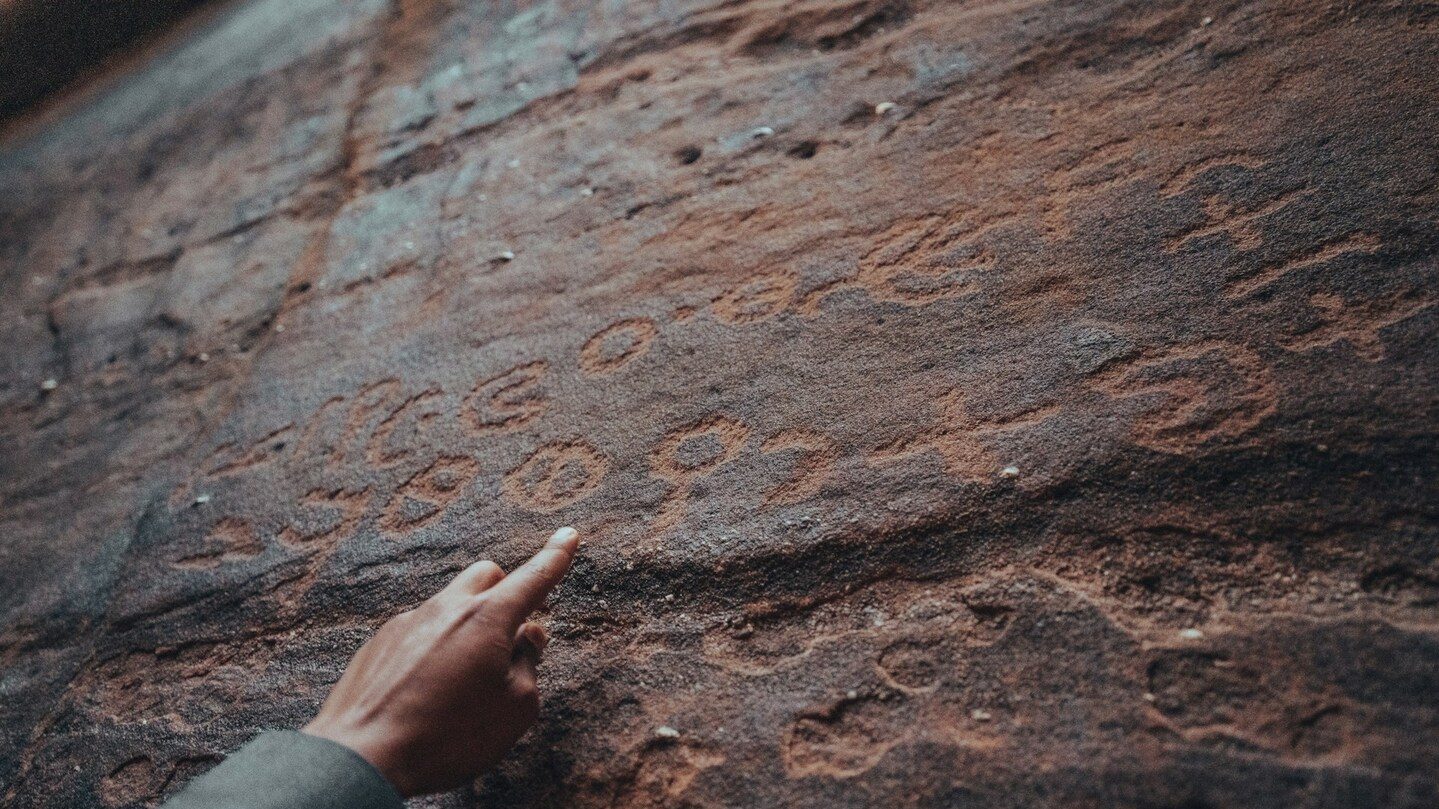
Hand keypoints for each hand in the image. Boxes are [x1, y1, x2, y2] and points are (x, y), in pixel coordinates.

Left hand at [302, 526, 579, 796]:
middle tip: (512, 634)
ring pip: (450, 604)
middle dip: (505, 593)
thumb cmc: (448, 736)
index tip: (568, 536)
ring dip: (467, 625)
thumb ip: (528, 664)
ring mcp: (408, 622)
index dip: (556, 557)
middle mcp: (446, 608)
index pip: (533, 577)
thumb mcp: (514, 709)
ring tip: (463, 679)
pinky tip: (426, 690)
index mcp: (487, 619)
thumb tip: (525, 638)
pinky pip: (419, 630)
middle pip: (486, 576)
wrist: (363, 756)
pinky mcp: (380, 642)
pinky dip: (434, 647)